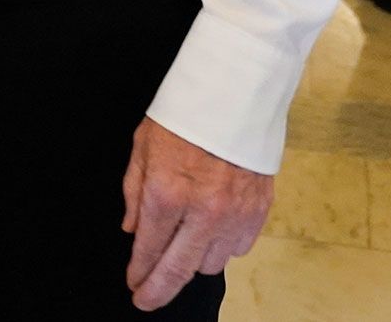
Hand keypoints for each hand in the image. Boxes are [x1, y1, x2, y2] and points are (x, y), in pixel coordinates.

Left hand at [121, 118, 272, 309]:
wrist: (236, 91)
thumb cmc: (185, 114)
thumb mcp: (144, 145)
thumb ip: (134, 192)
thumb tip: (132, 230)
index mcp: (168, 192)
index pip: (149, 250)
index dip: (138, 273)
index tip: (133, 285)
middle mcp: (203, 211)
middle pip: (179, 270)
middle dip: (158, 290)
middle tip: (147, 299)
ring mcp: (234, 213)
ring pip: (210, 263)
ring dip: (193, 261)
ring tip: (183, 247)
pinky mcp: (258, 210)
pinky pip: (238, 248)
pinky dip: (223, 246)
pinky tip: (211, 231)